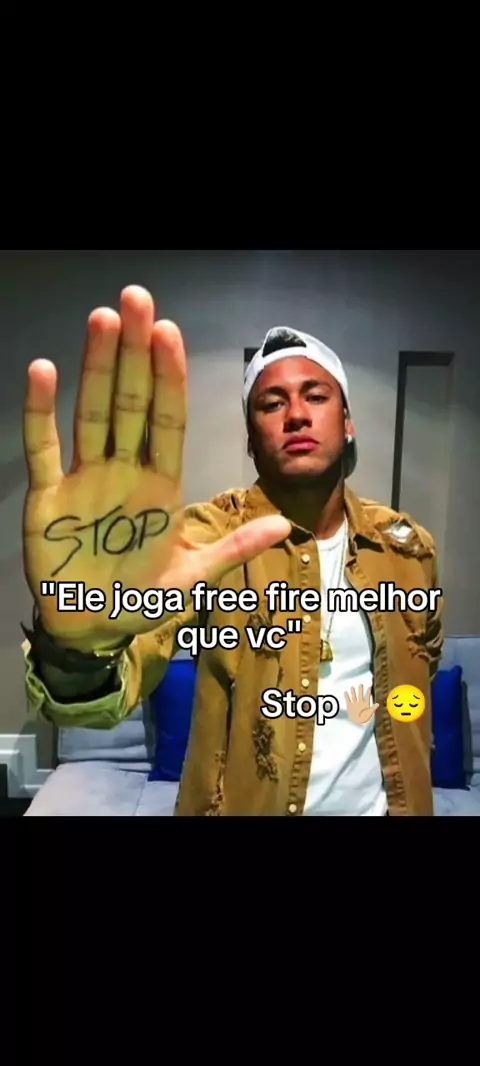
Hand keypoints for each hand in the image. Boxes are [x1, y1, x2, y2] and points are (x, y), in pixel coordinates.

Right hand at [22, 286, 290, 650]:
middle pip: (131, 402)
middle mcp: (123, 470)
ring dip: (95, 368)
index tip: (170, 333)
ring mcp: (84, 479)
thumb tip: (283, 525)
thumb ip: (231, 549)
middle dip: (134, 353)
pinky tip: (44, 373)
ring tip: (102, 320)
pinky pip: (43, 448)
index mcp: (159, 484)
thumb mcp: (190, 576)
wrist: (91, 629)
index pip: (167, 420)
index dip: (169, 378)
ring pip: (92, 414)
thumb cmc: (140, 597)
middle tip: (137, 300)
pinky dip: (42, 413)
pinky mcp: (47, 496)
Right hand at [344, 685, 378, 725]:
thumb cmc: (365, 719)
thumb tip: (378, 704)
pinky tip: (345, 692)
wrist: (358, 724)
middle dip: (360, 690)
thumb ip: (373, 708)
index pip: (367, 696)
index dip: (368, 691)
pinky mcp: (350, 707)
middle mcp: (360, 703)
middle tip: (360, 684)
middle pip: (360, 695)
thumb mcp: (370, 713)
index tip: (369, 686)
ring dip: (353, 692)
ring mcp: (355, 704)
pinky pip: (348, 700)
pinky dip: (346, 697)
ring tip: (352, 687)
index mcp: (365, 704)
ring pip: (354, 697)